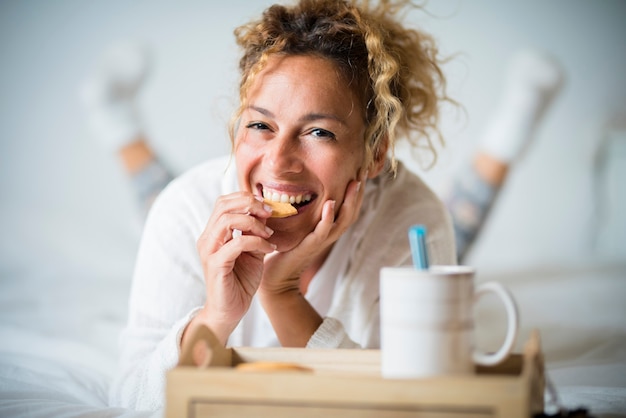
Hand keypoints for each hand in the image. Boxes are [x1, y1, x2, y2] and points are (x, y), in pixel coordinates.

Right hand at [191, 192, 275, 344]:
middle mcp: (208, 238)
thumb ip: (255, 232)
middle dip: (250, 204)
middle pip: (223, 205)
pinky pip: (237, 243)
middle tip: (270, 213)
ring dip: (254, 223)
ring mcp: (209, 250)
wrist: (229, 311)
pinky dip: (257, 242)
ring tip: (269, 234)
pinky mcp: (216, 264)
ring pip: (227, 220)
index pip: (224, 202)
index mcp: (214, 233)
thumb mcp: (252, 250)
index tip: (267, 206)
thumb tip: (266, 211)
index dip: (246, 198)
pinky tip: (270, 250)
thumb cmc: (240, 281)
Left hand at [261, 173, 366, 295]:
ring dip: (350, 201)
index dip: (356, 193)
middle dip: (358, 193)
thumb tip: (297, 191)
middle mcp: (329, 235)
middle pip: (352, 212)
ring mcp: (321, 241)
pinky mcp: (309, 246)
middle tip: (363, 173)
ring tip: (354, 183)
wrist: (275, 279)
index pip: (348, 209)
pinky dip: (327, 217)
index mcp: (327, 229)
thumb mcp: (297, 229)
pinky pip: (323, 231)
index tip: (359, 173)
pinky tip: (330, 203)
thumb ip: (303, 214)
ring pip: (342, 220)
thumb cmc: (284, 253)